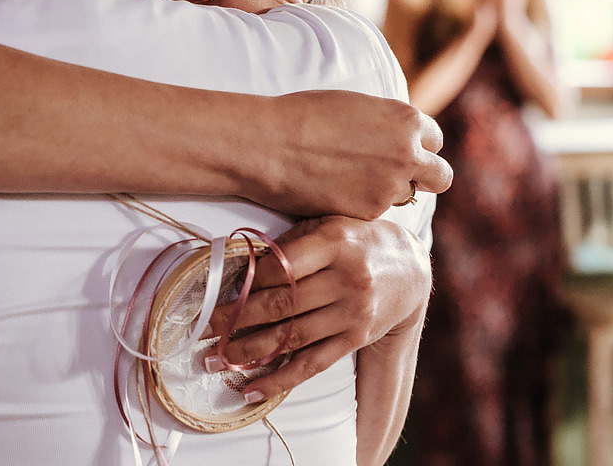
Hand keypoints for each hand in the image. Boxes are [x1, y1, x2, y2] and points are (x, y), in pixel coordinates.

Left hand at [206, 215, 430, 399]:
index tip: (217, 293)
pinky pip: (313, 363)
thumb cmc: (354, 238)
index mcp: (335, 242)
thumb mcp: (326, 223)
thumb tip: (241, 265)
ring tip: (214, 360)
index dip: (246, 281)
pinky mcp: (356, 338)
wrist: (408, 267)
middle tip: (204, 330)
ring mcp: (353, 313)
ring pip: (292, 337)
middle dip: (236, 320)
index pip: (281, 267)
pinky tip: (253, 389)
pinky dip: (282, 379)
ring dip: (249, 351)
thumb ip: (290, 242)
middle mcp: (347, 279)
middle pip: (282, 304)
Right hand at [263, 91, 450, 218]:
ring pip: (404, 197)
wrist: (266, 143)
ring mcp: (390, 186)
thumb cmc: (300, 116)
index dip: (417, 147)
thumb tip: (393, 136)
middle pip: (440, 176)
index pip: (435, 140)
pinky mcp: (368, 212)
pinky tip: (332, 193)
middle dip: (423, 177)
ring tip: (349, 182)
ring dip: (386, 193)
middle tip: (394, 178)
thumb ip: (384, 123)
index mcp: (405, 120)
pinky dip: (359, 207)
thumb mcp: (355, 106)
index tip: (400, 152)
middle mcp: (407, 153)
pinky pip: (374, 212)